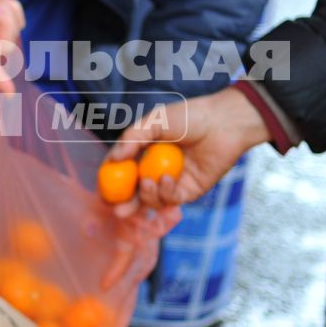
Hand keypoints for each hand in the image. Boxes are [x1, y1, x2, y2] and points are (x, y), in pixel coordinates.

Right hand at [107, 85, 271, 211]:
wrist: (223, 123)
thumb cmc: (189, 117)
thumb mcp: (154, 122)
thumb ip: (132, 139)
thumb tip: (113, 159)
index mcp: (145, 153)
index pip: (123, 172)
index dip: (111, 183)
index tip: (102, 190)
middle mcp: (156, 170)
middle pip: (134, 194)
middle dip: (124, 205)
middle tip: (116, 209)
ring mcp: (173, 182)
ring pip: (151, 200)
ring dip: (146, 195)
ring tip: (149, 181)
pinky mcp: (190, 191)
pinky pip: (171, 200)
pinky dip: (165, 193)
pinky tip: (168, 179)